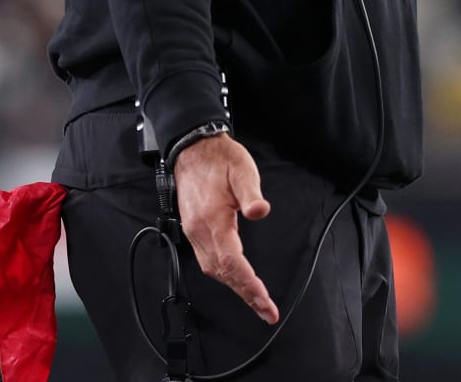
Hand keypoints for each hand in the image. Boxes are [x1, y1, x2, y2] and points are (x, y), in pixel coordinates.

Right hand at [173, 132, 278, 322]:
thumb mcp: (242, 170)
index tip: (264, 300)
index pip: (231, 261)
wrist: (193, 149)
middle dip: (245, 294)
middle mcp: (200, 231)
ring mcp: (194, 232)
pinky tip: (236, 278)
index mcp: (213, 219)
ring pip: (213, 270)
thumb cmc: (220, 159)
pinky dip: (224, 274)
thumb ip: (251, 193)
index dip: (248, 284)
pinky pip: (208, 260)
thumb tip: (260, 211)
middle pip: (222, 273)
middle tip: (266, 311)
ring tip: (255, 300)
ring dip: (235, 287)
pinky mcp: (194, 229)